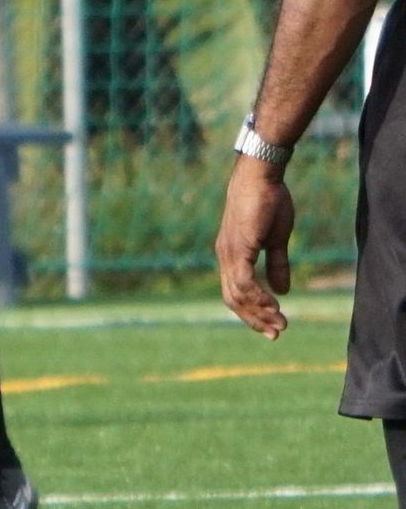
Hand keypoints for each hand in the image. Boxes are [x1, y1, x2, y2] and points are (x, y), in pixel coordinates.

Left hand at [215, 159, 294, 338]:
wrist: (261, 176)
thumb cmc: (268, 201)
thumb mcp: (276, 239)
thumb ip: (277, 264)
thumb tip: (282, 291)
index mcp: (231, 255)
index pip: (236, 292)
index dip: (252, 311)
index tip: (272, 325)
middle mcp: (225, 256)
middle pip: (233, 299)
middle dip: (255, 319)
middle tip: (277, 333)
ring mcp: (229, 252)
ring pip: (238, 294)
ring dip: (260, 312)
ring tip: (281, 323)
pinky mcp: (238, 247)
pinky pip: (244, 281)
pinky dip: (258, 297)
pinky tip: (274, 306)